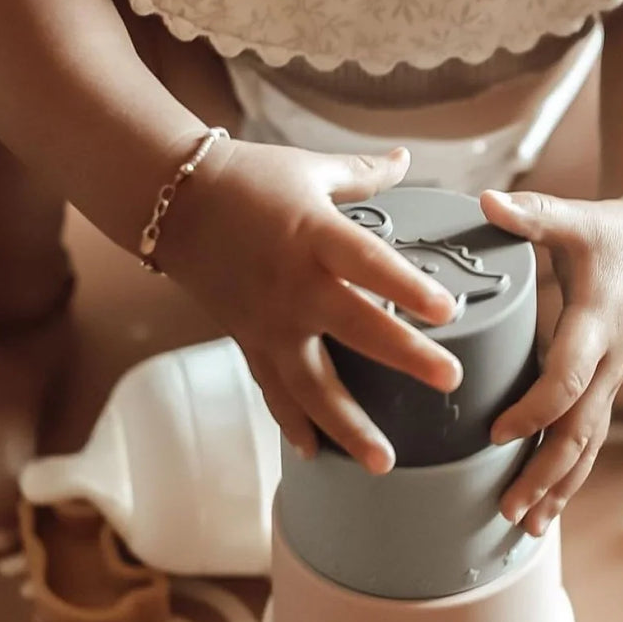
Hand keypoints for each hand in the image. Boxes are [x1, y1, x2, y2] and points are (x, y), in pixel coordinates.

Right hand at [157, 138, 461, 471]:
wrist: (171, 203)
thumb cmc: (249, 179)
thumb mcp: (311, 170)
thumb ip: (363, 175)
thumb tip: (406, 159)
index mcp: (316, 235)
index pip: (370, 262)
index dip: (408, 286)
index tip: (449, 310)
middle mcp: (294, 285)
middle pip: (355, 328)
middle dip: (405, 356)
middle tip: (451, 381)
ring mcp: (269, 320)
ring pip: (310, 382)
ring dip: (347, 424)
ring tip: (385, 461)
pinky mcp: (248, 339)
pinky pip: (273, 388)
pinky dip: (292, 422)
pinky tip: (316, 454)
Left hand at [480, 188, 622, 535]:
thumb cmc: (613, 232)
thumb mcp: (574, 218)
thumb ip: (531, 214)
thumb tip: (484, 201)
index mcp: (596, 323)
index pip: (569, 378)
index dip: (536, 409)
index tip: (497, 433)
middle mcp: (609, 361)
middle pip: (580, 431)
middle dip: (546, 473)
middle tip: (508, 508)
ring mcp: (612, 379)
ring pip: (588, 445)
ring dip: (558, 488)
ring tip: (523, 529)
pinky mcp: (608, 386)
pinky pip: (589, 440)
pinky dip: (567, 477)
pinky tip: (542, 511)